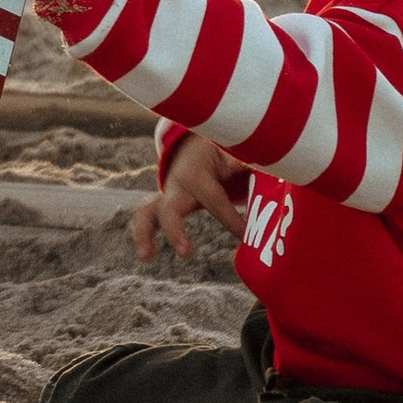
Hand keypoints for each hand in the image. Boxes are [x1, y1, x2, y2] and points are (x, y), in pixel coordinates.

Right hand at [132, 127, 249, 263]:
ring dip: (144, 234)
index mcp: (197, 173)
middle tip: (185, 253)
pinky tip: (147, 254)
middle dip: (174, 230)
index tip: (245, 236)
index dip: (230, 219)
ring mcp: (166, 196)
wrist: (196, 146)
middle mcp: (176, 185)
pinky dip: (143, 236)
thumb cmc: (220, 153)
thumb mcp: (233, 152)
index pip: (213, 199)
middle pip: (169, 208)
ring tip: (145, 255)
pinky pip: (147, 220)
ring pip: (147, 213)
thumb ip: (245, 161)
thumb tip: (259, 168)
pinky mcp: (162, 206)